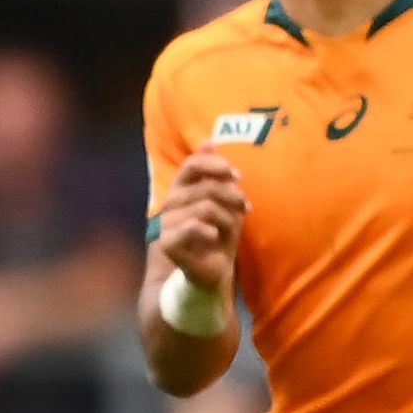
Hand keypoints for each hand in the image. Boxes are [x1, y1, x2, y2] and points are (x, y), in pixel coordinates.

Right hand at [155, 145, 248, 292]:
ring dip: (227, 219)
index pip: (191, 165)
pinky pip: (192, 227)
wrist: (213, 273)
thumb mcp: (225, 203)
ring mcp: (166, 224)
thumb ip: (216, 175)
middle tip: (246, 208)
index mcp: (181, 190)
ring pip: (205, 208)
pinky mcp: (167, 243)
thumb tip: (208, 140)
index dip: (214, 165)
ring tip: (229, 231)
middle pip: (206, 187)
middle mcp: (170, 204)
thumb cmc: (220, 236)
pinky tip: (214, 238)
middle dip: (232, 197)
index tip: (237, 176)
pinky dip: (209, 231)